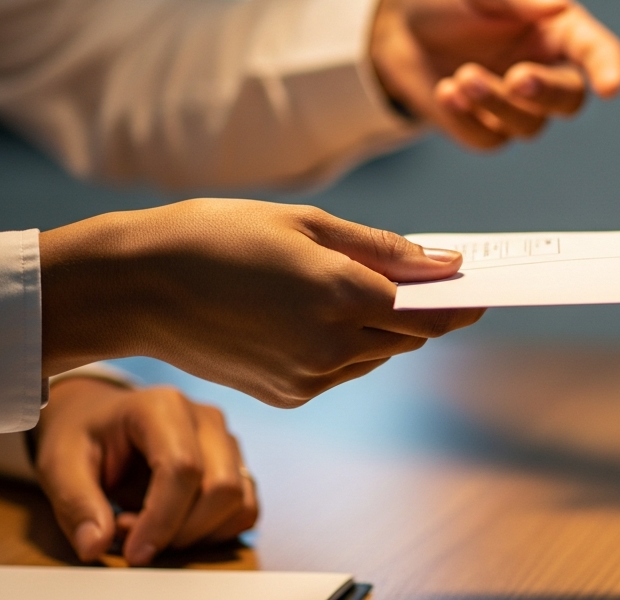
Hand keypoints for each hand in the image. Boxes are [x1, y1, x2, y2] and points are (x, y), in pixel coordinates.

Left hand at [32, 377, 256, 565]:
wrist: (100, 418)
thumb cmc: (82, 437)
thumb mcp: (60, 464)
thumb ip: (76, 503)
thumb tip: (96, 546)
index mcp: (162, 406)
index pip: (183, 468)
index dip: (163, 520)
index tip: (134, 554)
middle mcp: (205, 418)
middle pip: (221, 487)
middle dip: (181, 531)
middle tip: (133, 538)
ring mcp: (226, 439)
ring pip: (239, 501)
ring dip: (197, 533)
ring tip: (150, 527)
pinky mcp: (236, 463)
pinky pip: (246, 509)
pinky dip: (215, 532)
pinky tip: (176, 527)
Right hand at [40, 199, 483, 405]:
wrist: (138, 286)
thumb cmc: (219, 235)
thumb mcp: (306, 223)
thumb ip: (383, 249)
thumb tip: (445, 264)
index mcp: (341, 294)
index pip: (429, 309)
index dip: (460, 301)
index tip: (482, 289)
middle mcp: (332, 344)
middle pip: (410, 335)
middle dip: (423, 310)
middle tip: (428, 280)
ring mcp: (310, 377)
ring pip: (378, 354)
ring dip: (383, 326)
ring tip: (353, 288)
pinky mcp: (290, 396)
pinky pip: (343, 370)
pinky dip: (347, 345)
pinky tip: (317, 313)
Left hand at [372, 0, 619, 149]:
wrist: (391, 25)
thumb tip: (556, 6)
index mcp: (557, 29)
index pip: (596, 51)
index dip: (609, 68)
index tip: (611, 86)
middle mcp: (545, 69)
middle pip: (569, 99)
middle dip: (546, 91)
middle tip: (517, 77)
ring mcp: (517, 105)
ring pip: (529, 125)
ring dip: (496, 102)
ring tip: (461, 75)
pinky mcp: (485, 129)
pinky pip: (490, 139)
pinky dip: (467, 118)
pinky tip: (445, 89)